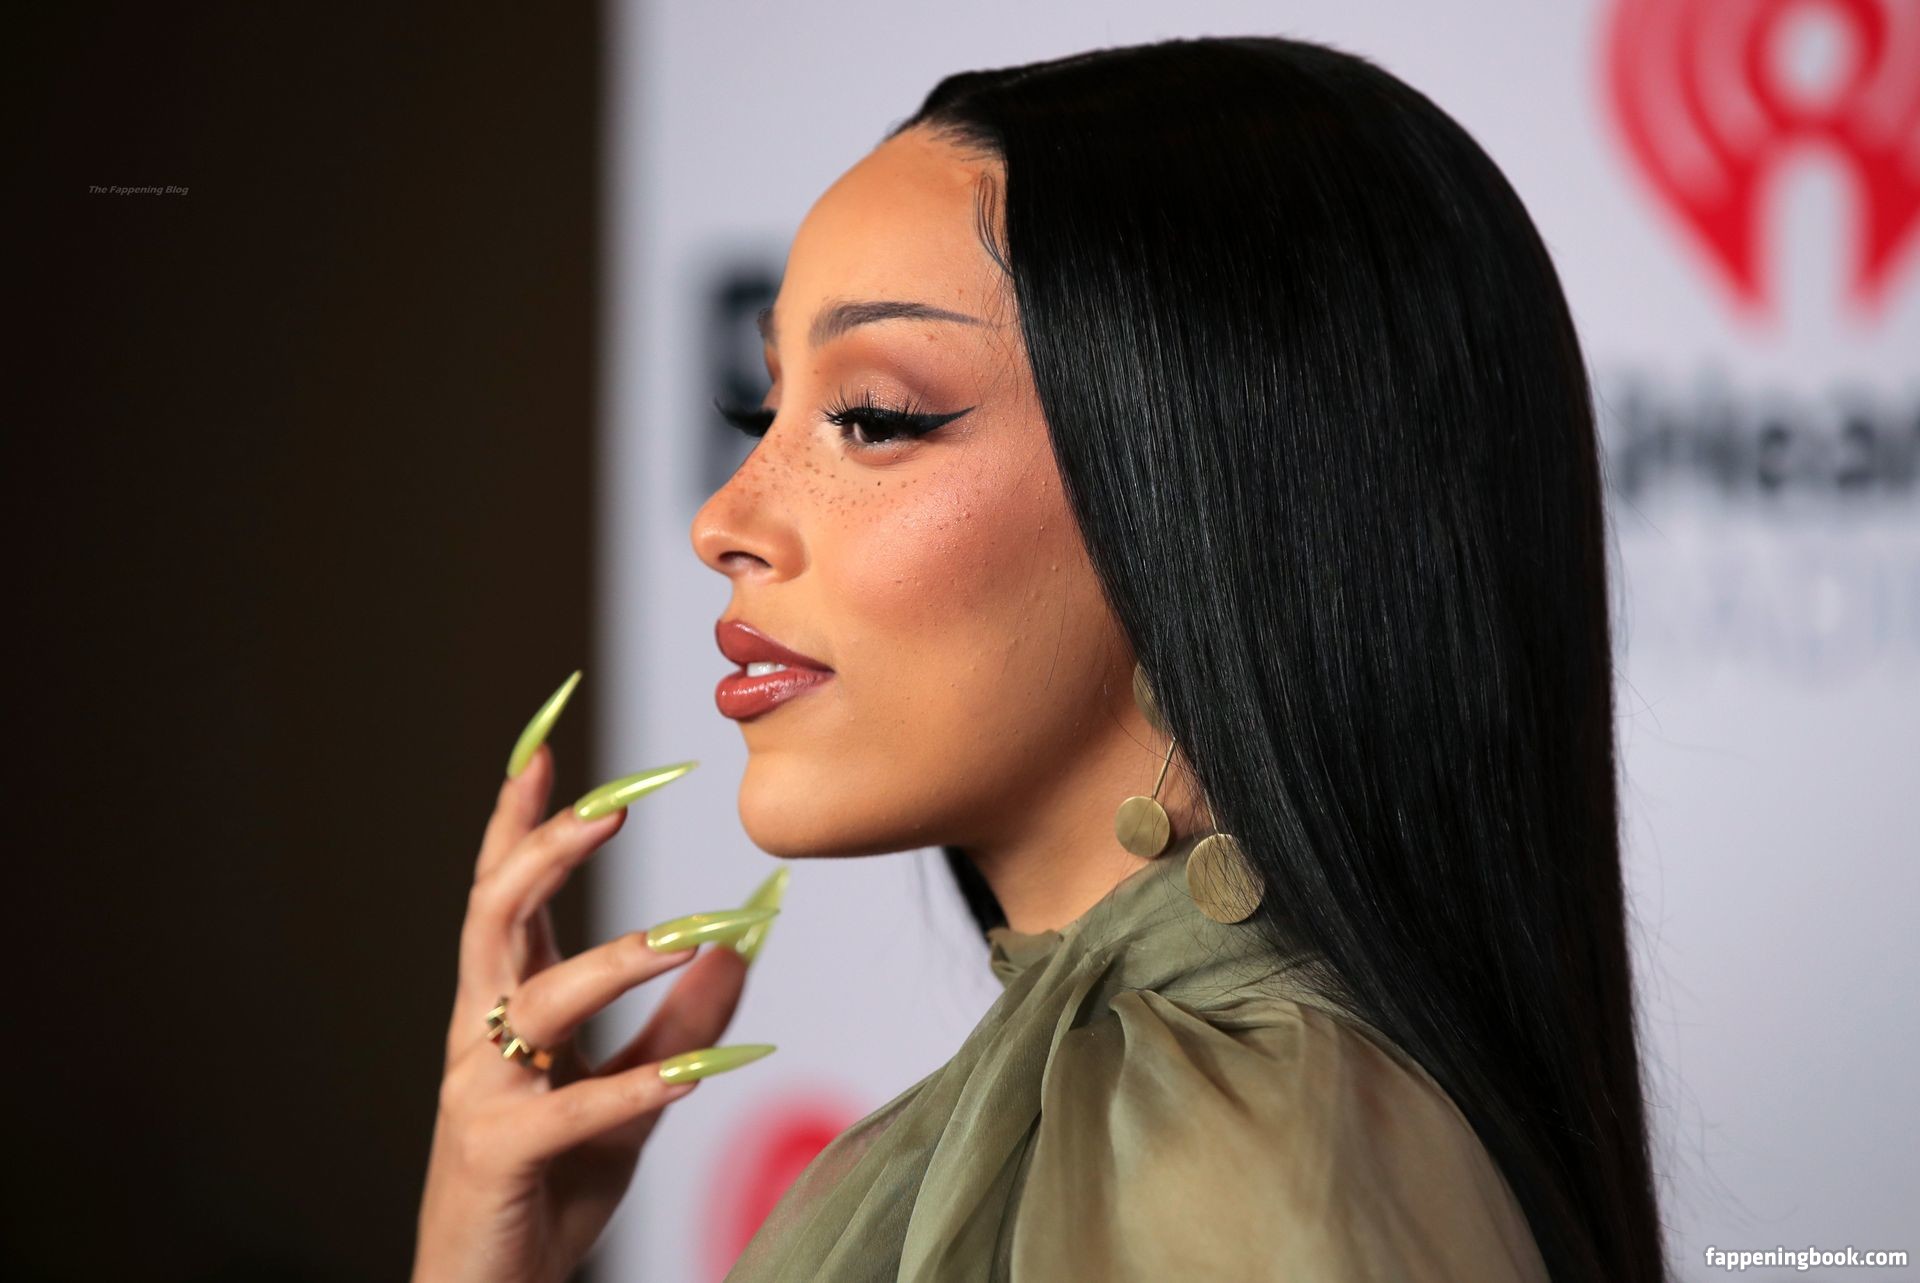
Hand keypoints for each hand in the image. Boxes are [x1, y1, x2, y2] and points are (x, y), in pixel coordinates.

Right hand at [412, 739, 770, 1282]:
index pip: (502, 890)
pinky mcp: (499, 1154)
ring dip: (615, 961)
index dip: (516, 818)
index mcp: (502, 1002)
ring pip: (535, 1002)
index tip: (543, 743)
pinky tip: (691, 1076)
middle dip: (549, 851)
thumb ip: (682, 1021)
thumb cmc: (553, 1181)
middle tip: (616, 804)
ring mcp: (479, 1091)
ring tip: (687, 937)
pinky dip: (632, 1087)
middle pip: (495, 916)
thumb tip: (743, 945)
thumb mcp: (632, 1089)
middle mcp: (478, 1032)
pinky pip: (570, 1111)